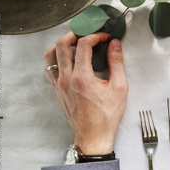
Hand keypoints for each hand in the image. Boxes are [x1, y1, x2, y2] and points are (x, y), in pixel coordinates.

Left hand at [43, 32, 127, 155]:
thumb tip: (115, 44)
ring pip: (50, 55)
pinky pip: (50, 68)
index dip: (96, 36)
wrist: (93, 136)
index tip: (106, 38)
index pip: (83, 45)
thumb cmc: (107, 115)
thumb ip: (117, 62)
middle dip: (75, 33)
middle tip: (89, 33)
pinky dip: (58, 58)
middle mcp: (66, 79)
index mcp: (82, 77)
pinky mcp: (57, 89)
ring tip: (77, 43)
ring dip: (62, 45)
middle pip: (61, 45)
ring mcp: (59, 84)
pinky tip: (71, 59)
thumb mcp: (120, 87)